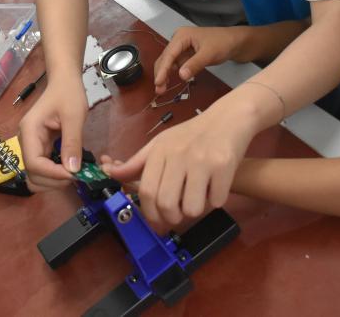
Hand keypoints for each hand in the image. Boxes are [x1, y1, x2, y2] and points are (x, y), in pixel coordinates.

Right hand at [18, 76, 88, 190]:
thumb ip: (72, 142)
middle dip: (52, 180)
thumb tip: (72, 170)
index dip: (52, 173)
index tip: (73, 174)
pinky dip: (54, 174)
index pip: (34, 162)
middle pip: (32, 173)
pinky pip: (43, 168)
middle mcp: (25, 141)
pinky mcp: (40, 147)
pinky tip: (69, 170)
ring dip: (52, 181)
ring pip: (36, 175)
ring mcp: (31, 145)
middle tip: (75, 176)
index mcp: (29, 131)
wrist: (64, 81)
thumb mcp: (74, 116)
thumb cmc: (68, 93)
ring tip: (72, 174)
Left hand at [102, 98, 258, 227]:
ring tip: (199, 197)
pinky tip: (216, 186)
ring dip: (195, 210)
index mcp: (160, 150)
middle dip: (171, 218)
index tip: (157, 222)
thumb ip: (137, 163)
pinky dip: (216, 200)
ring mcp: (201, 160)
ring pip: (192, 208)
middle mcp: (178, 155)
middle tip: (177, 216)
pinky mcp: (223, 165)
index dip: (149, 213)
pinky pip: (216, 201)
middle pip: (166, 203)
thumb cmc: (192, 134)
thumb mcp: (161, 144)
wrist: (228, 118)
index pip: (147, 191)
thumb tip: (111, 173)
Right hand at [154, 26, 247, 91]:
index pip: (169, 54)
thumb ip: (194, 64)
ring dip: (165, 74)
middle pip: (165, 58)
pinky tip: (169, 82)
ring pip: (169, 62)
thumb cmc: (223, 43)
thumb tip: (181, 76)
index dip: (162, 69)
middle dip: (161, 73)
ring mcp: (182, 47)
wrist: (236, 42)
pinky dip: (172, 73)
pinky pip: (176, 64)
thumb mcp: (209, 54)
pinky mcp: (187, 54)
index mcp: (182, 36)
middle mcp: (178, 40)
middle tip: (159, 90)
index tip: (158, 82)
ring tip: (162, 89)